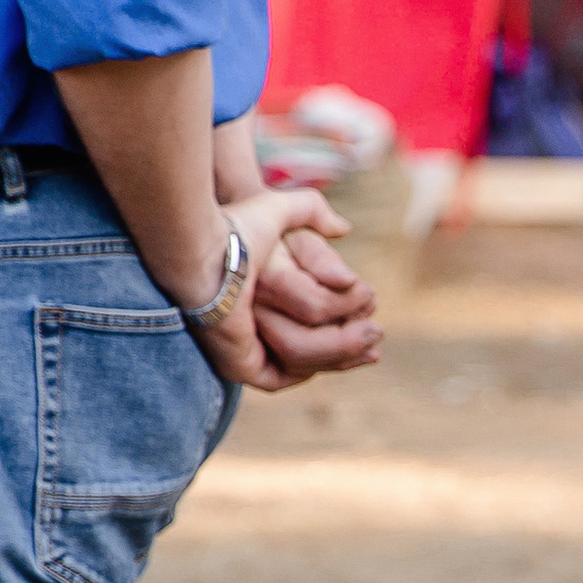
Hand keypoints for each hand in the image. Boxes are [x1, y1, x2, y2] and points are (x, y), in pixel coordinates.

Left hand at [180, 187, 363, 395]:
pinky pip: (291, 372)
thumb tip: (344, 229)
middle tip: (376, 334)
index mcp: (261, 309)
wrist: (205, 250)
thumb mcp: (278, 212)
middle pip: (316, 354)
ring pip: (310, 361)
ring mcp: (248, 353)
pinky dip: (318, 356)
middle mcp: (254, 334)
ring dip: (341, 346)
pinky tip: (343, 335)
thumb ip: (311, 210)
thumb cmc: (233, 227)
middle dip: (351, 346)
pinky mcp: (244, 366)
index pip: (311, 335)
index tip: (375, 329)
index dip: (347, 337)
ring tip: (367, 331)